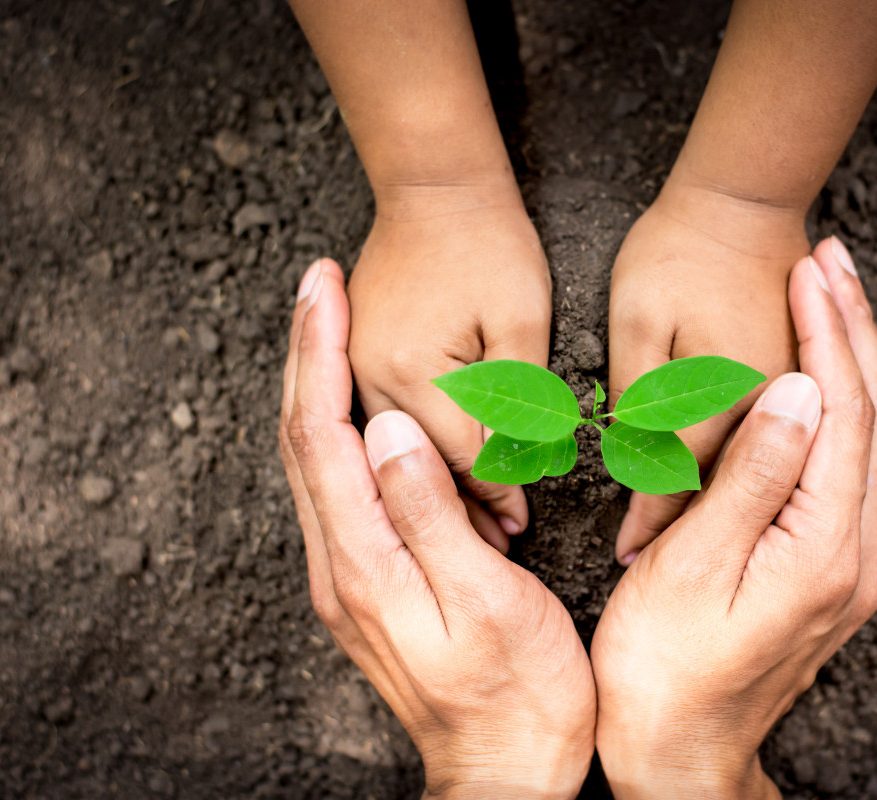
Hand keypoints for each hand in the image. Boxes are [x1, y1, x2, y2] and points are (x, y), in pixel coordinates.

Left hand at [279, 260, 594, 798]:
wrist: (507, 771)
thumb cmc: (519, 694)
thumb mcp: (486, 602)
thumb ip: (430, 514)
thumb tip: (385, 429)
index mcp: (364, 563)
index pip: (322, 435)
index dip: (320, 353)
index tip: (324, 289)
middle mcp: (339, 566)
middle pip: (301, 439)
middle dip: (306, 352)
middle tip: (317, 284)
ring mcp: (348, 577)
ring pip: (312, 461)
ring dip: (316, 385)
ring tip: (328, 324)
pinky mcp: (368, 583)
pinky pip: (335, 488)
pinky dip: (335, 429)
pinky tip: (355, 406)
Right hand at [348, 182, 551, 550]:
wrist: (436, 187)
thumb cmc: (490, 246)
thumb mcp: (522, 322)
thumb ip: (519, 402)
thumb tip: (517, 476)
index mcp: (413, 369)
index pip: (461, 460)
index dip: (497, 495)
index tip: (522, 526)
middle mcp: (370, 376)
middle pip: (419, 467)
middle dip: (460, 508)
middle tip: (498, 543)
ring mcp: (354, 369)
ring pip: (395, 454)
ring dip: (431, 487)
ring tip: (472, 525)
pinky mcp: (355, 362)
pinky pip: (380, 428)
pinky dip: (410, 457)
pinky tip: (436, 479)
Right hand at [593, 240, 876, 798]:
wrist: (679, 751)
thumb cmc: (662, 669)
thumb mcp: (693, 569)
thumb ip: (751, 477)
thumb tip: (798, 391)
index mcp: (824, 549)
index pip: (843, 414)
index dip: (828, 334)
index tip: (809, 270)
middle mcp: (855, 553)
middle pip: (875, 417)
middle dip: (855, 330)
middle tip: (832, 259)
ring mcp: (848, 562)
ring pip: (869, 439)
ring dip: (852, 362)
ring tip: (829, 297)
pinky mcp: (828, 566)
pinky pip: (850, 466)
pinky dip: (838, 406)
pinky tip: (815, 378)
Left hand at [608, 181, 809, 562]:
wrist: (744, 197)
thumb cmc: (680, 252)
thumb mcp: (638, 320)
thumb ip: (642, 398)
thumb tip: (639, 464)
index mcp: (723, 400)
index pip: (679, 485)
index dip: (648, 522)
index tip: (622, 557)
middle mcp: (769, 410)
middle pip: (728, 492)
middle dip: (689, 530)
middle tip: (649, 566)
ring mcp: (792, 396)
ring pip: (761, 476)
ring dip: (725, 508)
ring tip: (687, 545)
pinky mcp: (800, 383)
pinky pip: (783, 447)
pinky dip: (752, 474)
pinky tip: (734, 492)